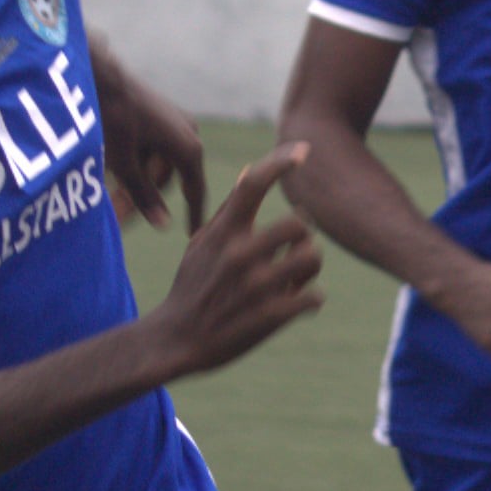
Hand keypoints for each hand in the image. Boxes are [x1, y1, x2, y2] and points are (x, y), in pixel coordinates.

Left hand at [102, 82, 207, 227]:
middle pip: (171, 178)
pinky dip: (138, 159)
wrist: (100, 74)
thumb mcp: (125, 164)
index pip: (196, 191)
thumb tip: (163, 226)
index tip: (192, 234)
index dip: (193, 215)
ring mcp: (176, 121)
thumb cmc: (113, 119)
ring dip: (138, 177)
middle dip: (146, 195)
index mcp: (188, 148)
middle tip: (119, 210)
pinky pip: (155, 146)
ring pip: (160, 162)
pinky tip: (114, 160)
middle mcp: (189, 134)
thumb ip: (144, 197)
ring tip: (110, 183)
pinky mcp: (161, 114)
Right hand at [147, 150, 324, 375]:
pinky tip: (298, 305)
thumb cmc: (192, 286)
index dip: (281, 161)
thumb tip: (250, 171)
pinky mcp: (270, 317)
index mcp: (223, 233)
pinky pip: (314, 297)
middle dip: (304, 238)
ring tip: (298, 280)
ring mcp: (255, 286)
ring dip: (310, 270)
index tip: (305, 151)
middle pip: (300, 223)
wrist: (176, 340)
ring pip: (312, 258)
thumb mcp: (202, 245)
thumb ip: (229, 210)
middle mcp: (239, 254)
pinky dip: (310, 300)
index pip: (254, 183)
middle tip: (295, 252)